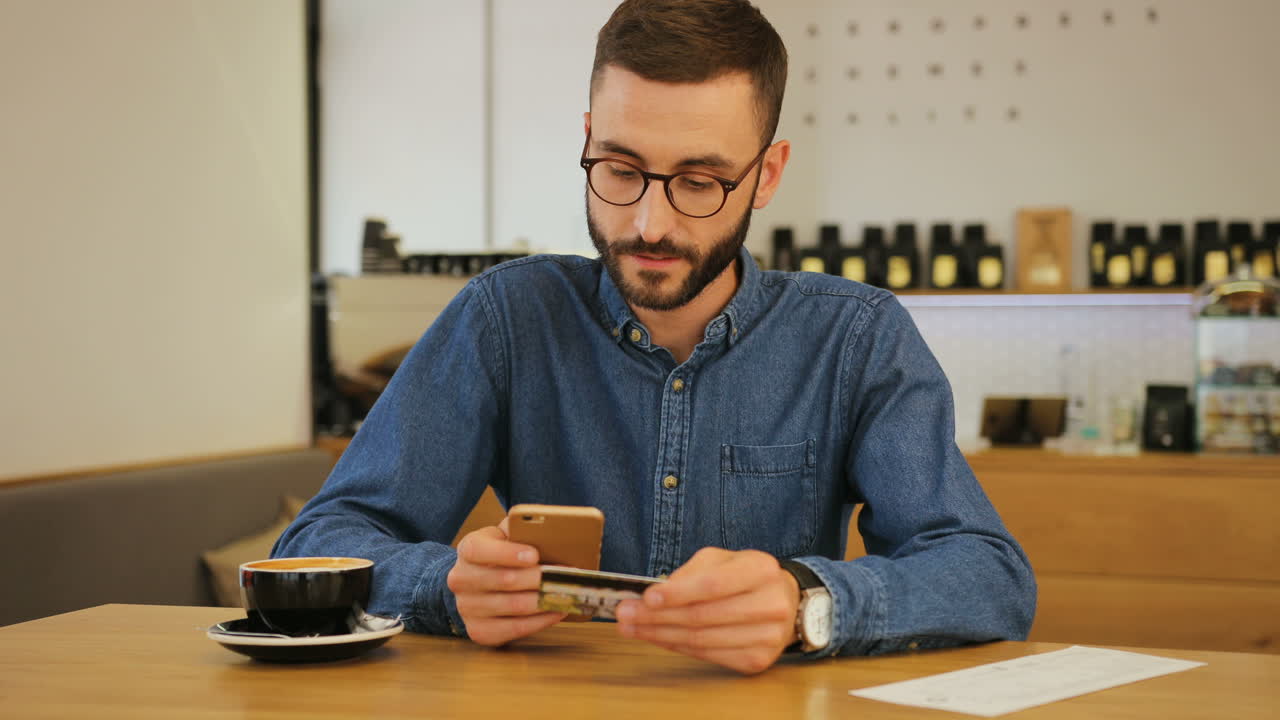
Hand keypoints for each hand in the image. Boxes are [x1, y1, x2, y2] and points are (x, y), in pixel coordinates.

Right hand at [446, 517, 565, 645]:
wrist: (477, 583)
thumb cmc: (501, 554)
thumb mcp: (505, 535)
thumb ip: (520, 529)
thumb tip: (548, 530)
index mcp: (468, 549)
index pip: (480, 550)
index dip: (508, 553)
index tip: (534, 555)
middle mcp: (461, 579)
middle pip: (504, 580)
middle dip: (539, 578)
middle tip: (566, 576)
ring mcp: (467, 608)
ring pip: (514, 606)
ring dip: (545, 600)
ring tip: (569, 594)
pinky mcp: (479, 631)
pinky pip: (515, 628)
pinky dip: (541, 621)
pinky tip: (558, 611)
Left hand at [614, 547, 800, 673]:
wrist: (785, 601)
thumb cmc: (744, 577)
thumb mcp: (721, 560)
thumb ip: (691, 572)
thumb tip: (655, 595)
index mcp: (761, 569)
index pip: (712, 585)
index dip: (677, 594)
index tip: (646, 598)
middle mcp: (771, 604)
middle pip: (702, 616)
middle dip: (656, 617)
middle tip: (625, 615)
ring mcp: (768, 637)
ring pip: (701, 640)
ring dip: (660, 635)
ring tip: (632, 628)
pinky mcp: (758, 660)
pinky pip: (708, 656)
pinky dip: (678, 647)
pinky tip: (659, 638)